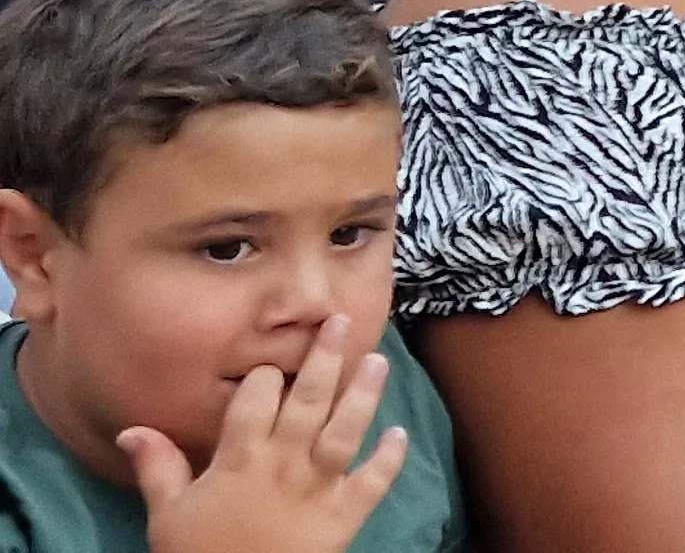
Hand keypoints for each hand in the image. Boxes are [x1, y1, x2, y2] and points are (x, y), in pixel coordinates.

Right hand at [126, 309, 408, 552]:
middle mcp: (283, 465)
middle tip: (340, 322)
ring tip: (378, 361)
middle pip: (307, 403)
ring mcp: (318, 489)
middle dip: (324, 360)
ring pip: (346, 431)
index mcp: (239, 460)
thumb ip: (157, 467)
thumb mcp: (167, 515)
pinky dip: (389, 458)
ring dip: (363, 395)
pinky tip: (400, 433)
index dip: (264, 376)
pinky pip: (373, 482)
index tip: (272, 357)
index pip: (254, 402)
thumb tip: (131, 429)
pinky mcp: (345, 516)